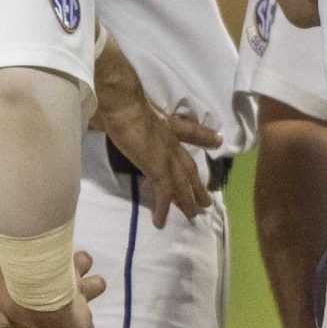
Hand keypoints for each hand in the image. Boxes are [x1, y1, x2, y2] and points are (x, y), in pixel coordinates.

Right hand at [0, 210, 106, 327]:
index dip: (73, 263)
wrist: (42, 307)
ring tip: (72, 307)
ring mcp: (81, 303)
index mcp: (60, 269)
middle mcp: (74, 283)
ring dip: (87, 299)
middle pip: (91, 277)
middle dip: (86, 281)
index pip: (76, 261)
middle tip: (72, 285)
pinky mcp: (82, 325)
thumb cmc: (19, 284)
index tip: (64, 263)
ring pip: (95, 294)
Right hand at [99, 95, 221, 223]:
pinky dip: (163, 208)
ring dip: (188, 200)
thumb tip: (109, 120)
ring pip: (183, 183)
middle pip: (189, 167)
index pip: (190, 133)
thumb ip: (134, 118)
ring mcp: (167, 157)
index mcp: (168, 127)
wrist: (124, 107)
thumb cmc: (124, 106)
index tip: (217, 141)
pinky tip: (160, 222)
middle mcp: (172, 143)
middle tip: (206, 201)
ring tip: (193, 215)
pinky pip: (165, 193)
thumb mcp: (136, 110)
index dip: (205, 137)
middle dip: (197, 185)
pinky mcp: (159, 168)